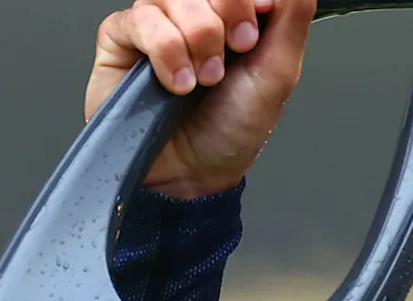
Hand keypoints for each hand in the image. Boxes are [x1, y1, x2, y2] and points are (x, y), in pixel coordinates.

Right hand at [89, 0, 316, 199]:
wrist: (193, 172)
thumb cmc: (230, 129)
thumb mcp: (277, 74)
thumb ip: (291, 20)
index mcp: (230, 14)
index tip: (253, 34)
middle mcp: (191, 13)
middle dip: (225, 15)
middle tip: (235, 52)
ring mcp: (155, 22)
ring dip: (197, 38)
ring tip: (205, 79)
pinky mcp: (120, 38)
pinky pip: (140, 20)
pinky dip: (165, 51)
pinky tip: (177, 82)